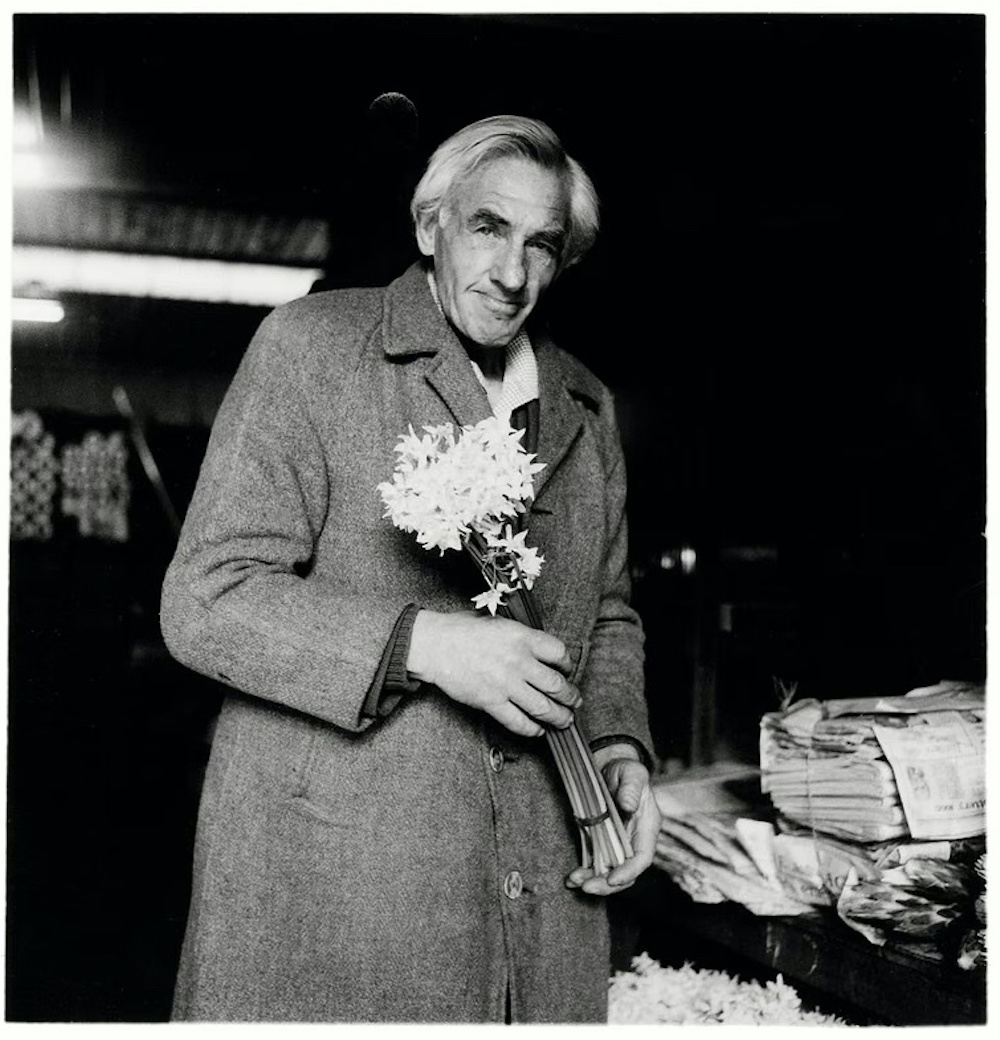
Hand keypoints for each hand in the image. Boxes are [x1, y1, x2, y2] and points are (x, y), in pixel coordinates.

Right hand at [406, 609, 581, 737]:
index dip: (568, 665)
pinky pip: (519, 722)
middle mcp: (519, 662)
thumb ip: (523, 637)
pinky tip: (538, 730)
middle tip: (575, 701)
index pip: (559, 654)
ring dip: (559, 717)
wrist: (436, 645)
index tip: (567, 670)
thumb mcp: (500, 623)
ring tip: (565, 720)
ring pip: (543, 707)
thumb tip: (541, 651)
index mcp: (523, 638)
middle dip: (571, 697)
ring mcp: (506, 684)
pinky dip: (532, 729)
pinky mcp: (491, 702)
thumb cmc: (463, 630)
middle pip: (557, 685)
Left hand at [566, 750, 659, 895]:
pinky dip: (584, 874)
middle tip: (586, 887)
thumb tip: (628, 805)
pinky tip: (571, 879)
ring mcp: (618, 845)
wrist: (611, 769)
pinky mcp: (603, 844)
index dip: (629, 871)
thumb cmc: (625, 770)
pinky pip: (596, 865)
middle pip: (625, 873)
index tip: (613, 879)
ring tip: (573, 881)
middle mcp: (634, 842)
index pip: (642, 857)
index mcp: (647, 828)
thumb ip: (631, 788)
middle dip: (607, 884)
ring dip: (593, 881)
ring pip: (609, 873)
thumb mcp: (631, 773)